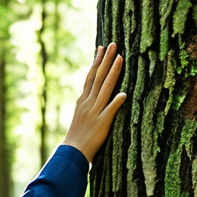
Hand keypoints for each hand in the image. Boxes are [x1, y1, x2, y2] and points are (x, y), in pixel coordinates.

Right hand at [63, 43, 125, 162]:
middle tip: (113, 44)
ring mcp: (95, 112)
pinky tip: (124, 93)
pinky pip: (109, 111)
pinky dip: (116, 102)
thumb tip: (94, 92)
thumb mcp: (80, 115)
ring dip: (113, 73)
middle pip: (98, 77)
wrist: (72, 152)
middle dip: (106, 60)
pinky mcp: (102, 124)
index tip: (102, 48)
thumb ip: (87, 102)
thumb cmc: (77, 136)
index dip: (97, 62)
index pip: (90, 77)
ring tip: (120, 58)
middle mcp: (88, 103)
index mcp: (83, 100)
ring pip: (105, 89)